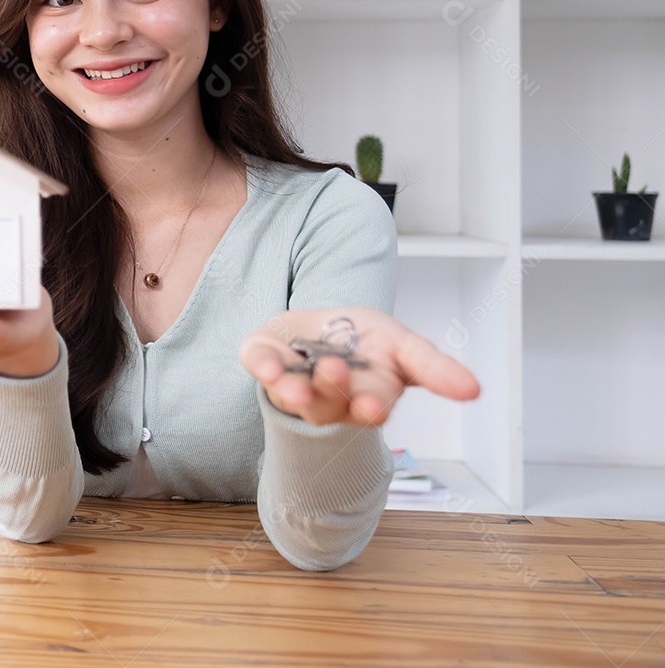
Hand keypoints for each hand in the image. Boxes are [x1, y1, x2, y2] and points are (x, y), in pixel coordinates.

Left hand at [239, 306, 479, 426]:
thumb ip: (434, 369)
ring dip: (296, 390)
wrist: (322, 327)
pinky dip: (263, 367)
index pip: (370, 409)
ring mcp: (293, 382)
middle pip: (329, 405)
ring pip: (294, 396)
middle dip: (332, 391)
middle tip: (335, 370)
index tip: (374, 406)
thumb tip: (475, 390)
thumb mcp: (404, 347)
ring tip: (296, 383)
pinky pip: (261, 367)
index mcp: (365, 397)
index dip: (371, 407)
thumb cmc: (366, 342)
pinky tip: (268, 367)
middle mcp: (328, 398)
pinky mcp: (265, 361)